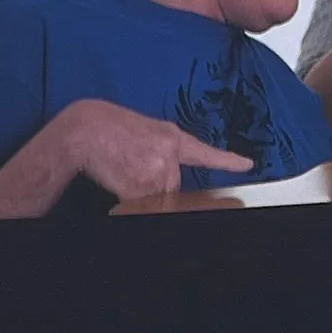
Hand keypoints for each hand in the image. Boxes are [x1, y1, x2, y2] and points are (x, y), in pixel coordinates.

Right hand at [45, 96, 255, 203]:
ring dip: (142, 197)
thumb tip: (167, 170)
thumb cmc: (106, 127)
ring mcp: (158, 172)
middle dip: (158, 193)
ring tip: (123, 174)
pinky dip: (131, 203)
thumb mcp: (143, 131)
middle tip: (142, 182)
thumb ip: (160, 150)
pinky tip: (119, 186)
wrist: (85, 129)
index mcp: (170, 137)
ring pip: (160, 200)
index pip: (204, 152)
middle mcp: (169, 155)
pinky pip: (143, 205)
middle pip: (174, 191)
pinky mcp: (143, 188)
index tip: (246, 164)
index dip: (227, 161)